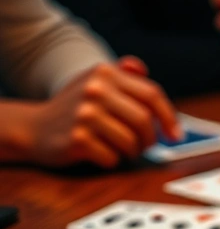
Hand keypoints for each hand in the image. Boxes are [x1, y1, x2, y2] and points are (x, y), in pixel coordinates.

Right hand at [24, 57, 178, 167]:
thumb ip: (122, 74)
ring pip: (132, 142)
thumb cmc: (76, 107)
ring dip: (132, 151)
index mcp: (105, 73)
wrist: (35, 128)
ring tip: (123, 149)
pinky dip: (113, 160)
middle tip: (145, 146)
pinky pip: (113, 157)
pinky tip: (101, 153)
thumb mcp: (96, 82)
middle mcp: (94, 90)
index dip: (170, 117)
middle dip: (150, 138)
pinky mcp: (77, 139)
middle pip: (144, 120)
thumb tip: (141, 68)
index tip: (176, 135)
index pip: (152, 95)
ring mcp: (85, 114)